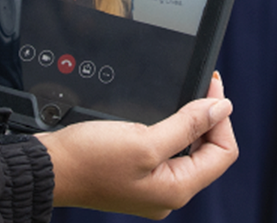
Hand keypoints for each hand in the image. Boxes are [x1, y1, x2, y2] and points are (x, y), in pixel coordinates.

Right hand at [35, 72, 236, 219]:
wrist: (53, 167)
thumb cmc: (90, 160)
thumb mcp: (145, 139)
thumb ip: (186, 125)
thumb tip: (221, 108)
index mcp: (176, 189)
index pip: (223, 153)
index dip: (221, 116)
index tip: (213, 86)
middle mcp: (168, 192)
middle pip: (209, 151)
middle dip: (210, 116)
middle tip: (203, 85)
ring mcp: (152, 184)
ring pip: (189, 149)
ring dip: (192, 121)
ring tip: (190, 95)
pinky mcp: (137, 173)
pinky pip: (168, 150)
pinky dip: (173, 128)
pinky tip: (167, 113)